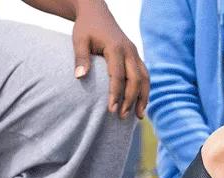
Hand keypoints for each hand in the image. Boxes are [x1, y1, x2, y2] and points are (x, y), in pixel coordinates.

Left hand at [72, 1, 148, 118]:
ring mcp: (135, 54)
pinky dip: (145, 91)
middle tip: (122, 117)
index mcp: (116, 47)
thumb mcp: (79, 40)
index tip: (111, 110)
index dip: (115, 94)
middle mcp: (129, 51)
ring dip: (142, 98)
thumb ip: (80, 58)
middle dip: (130, 99)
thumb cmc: (86, 28)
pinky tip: (141, 105)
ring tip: (138, 116)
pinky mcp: (136, 57)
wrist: (97, 13)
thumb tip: (79, 77)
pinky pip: (145, 76)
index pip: (118, 75)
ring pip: (144, 78)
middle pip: (135, 79)